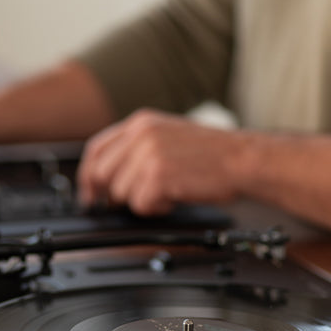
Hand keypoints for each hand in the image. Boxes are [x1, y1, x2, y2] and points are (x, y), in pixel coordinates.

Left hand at [77, 109, 239, 213]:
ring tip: (167, 192)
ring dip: (142, 201)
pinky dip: (156, 208)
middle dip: (114, 194)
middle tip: (134, 200)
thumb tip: (109, 176)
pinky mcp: (158, 175)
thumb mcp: (168, 136)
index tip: (89, 193)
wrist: (243, 160)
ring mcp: (148, 154)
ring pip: (120, 193)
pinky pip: (140, 205)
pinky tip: (174, 197)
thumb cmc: (214, 154)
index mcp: (141, 122)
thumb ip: (137, 148)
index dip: (87, 175)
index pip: (96, 149)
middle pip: (102, 174)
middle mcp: (141, 135)